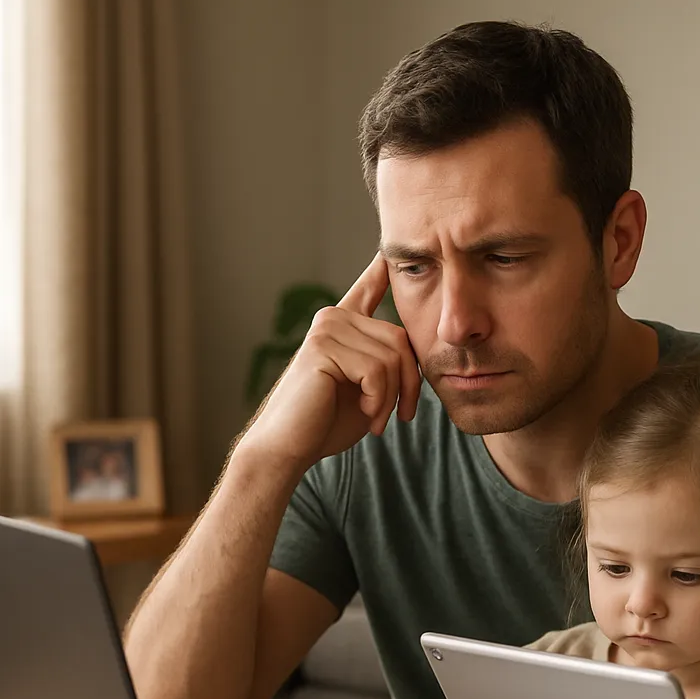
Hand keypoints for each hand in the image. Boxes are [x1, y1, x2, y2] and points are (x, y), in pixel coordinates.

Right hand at [242, 253, 421, 470]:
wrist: (289, 447)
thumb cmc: (327, 424)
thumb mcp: (367, 389)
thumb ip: (387, 365)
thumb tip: (410, 349)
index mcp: (342, 326)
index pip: (369, 288)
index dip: (382, 270)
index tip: (389, 251)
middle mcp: (333, 318)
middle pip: (400, 339)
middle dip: (410, 383)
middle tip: (403, 416)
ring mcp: (327, 328)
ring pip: (391, 358)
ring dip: (392, 398)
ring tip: (377, 420)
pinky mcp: (323, 346)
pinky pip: (376, 371)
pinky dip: (379, 401)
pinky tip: (365, 416)